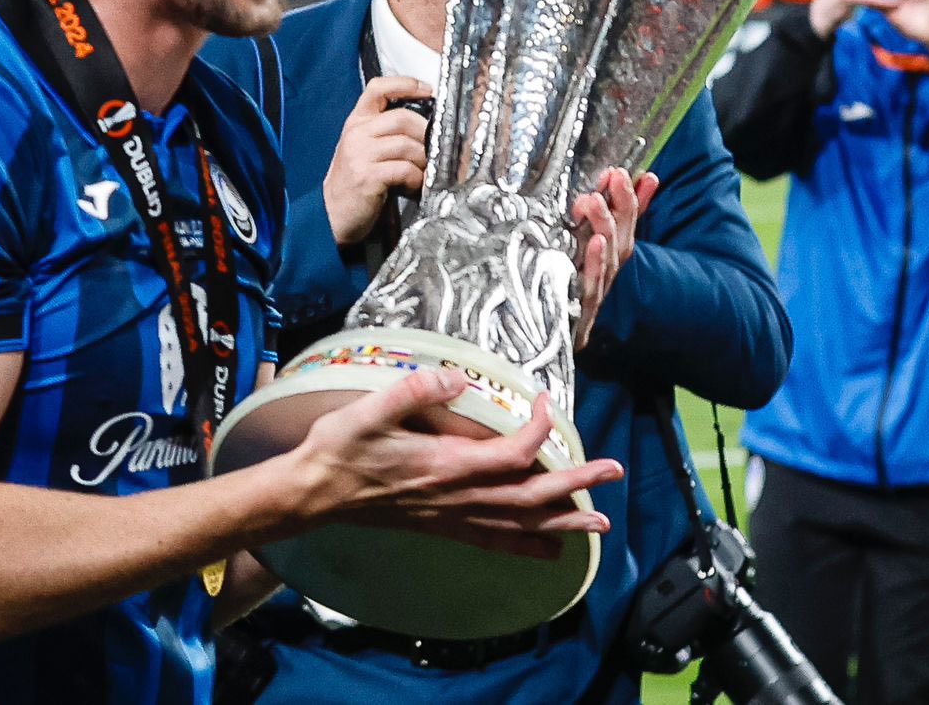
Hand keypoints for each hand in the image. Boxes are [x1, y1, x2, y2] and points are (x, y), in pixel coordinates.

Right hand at [293, 367, 620, 558]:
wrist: (314, 494)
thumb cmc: (339, 450)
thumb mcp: (369, 410)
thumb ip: (414, 392)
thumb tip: (458, 378)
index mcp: (446, 466)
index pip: (513, 453)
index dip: (539, 429)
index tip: (546, 402)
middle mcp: (457, 498)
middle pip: (531, 497)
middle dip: (577, 485)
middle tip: (613, 472)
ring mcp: (451, 517)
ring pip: (520, 525)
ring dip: (563, 523)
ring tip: (599, 524)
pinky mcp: (443, 527)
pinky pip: (495, 541)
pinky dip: (527, 546)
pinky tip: (549, 551)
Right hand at [322, 76, 430, 246]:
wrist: (329, 216)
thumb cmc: (353, 184)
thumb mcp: (363, 149)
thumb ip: (386, 134)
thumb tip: (426, 128)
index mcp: (356, 122)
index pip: (378, 88)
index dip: (406, 84)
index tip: (428, 90)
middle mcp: (356, 133)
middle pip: (403, 118)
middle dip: (426, 135)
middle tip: (433, 151)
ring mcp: (360, 154)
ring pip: (407, 145)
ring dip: (423, 161)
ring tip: (422, 174)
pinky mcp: (367, 176)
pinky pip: (405, 170)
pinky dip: (416, 179)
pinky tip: (413, 187)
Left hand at [569, 169, 658, 349]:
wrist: (550, 337)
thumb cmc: (568, 288)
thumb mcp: (587, 246)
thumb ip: (614, 216)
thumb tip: (643, 180)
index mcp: (610, 257)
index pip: (630, 223)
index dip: (636, 198)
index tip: (639, 175)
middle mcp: (608, 271)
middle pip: (623, 236)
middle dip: (623, 205)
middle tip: (616, 178)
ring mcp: (596, 290)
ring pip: (609, 257)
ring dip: (604, 226)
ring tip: (595, 200)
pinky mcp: (581, 310)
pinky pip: (591, 285)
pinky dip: (595, 263)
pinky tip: (594, 243)